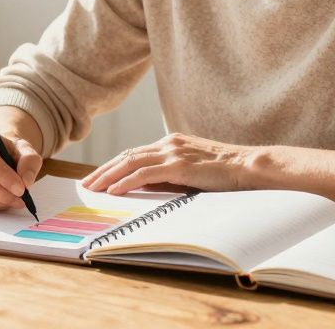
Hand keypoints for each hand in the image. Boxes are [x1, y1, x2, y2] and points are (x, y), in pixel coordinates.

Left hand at [82, 133, 252, 194]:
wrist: (248, 167)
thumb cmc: (225, 173)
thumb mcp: (192, 171)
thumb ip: (169, 174)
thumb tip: (143, 186)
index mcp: (171, 143)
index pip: (135, 153)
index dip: (114, 165)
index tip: (98, 177)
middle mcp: (168, 144)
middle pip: (127, 156)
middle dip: (104, 170)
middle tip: (86, 183)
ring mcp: (173, 153)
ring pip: (130, 163)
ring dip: (108, 176)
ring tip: (92, 188)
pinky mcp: (178, 166)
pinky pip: (145, 174)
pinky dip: (126, 182)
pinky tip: (113, 190)